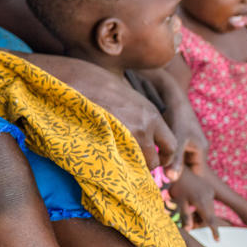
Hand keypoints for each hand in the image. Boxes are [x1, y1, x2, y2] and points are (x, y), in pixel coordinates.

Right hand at [26, 54, 176, 169]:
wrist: (76, 80)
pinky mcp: (108, 144)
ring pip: (137, 165)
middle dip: (145, 164)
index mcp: (151, 114)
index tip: (156, 157)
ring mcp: (127, 137)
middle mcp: (144, 128)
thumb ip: (138, 111)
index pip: (171, 144)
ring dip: (129, 166)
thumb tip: (139, 124)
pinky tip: (104, 158)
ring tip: (117, 161)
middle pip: (154, 160)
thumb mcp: (126, 92)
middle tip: (134, 163)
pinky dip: (114, 165)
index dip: (164, 155)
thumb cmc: (96, 81)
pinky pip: (117, 164)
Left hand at [162, 102, 208, 182]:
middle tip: (160, 182)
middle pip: (187, 169)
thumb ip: (175, 160)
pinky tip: (153, 158)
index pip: (197, 175)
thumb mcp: (178, 140)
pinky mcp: (179, 139)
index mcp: (201, 151)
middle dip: (176, 174)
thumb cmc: (178, 119)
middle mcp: (197, 149)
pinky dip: (166, 156)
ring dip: (169, 165)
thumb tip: (171, 179)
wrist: (173, 100)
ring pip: (179, 161)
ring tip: (155, 171)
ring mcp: (188, 144)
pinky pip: (174, 153)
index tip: (171, 189)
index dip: (187, 183)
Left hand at [168, 168, 217, 235]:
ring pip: (210, 208)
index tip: (217, 240)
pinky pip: (209, 201)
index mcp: (201, 202)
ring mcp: (210, 191)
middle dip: (204, 221)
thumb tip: (189, 230)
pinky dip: (204, 205)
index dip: (214, 231)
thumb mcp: (179, 202)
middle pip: (210, 215)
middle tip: (195, 222)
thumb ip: (185, 216)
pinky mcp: (210, 188)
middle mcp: (208, 196)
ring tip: (192, 207)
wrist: (179, 170)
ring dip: (204, 212)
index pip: (210, 220)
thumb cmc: (177, 187)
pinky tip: (194, 200)